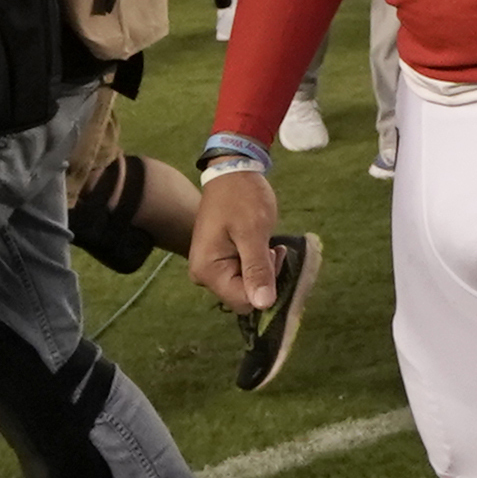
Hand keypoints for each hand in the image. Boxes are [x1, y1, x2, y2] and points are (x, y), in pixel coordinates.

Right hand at [188, 163, 282, 313]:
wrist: (232, 172)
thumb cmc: (242, 198)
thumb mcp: (253, 233)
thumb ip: (257, 270)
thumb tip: (263, 305)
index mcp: (208, 271)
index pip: (244, 302)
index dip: (265, 287)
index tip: (272, 255)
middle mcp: (204, 276)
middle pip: (244, 296)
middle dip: (264, 277)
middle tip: (270, 248)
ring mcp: (211, 269)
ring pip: (246, 286)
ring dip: (263, 269)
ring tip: (266, 243)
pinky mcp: (220, 262)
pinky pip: (243, 275)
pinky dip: (258, 263)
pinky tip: (262, 245)